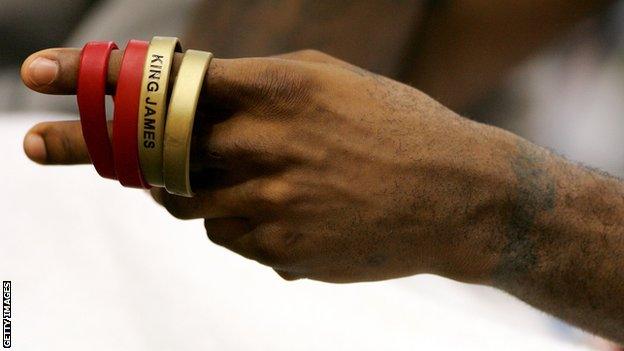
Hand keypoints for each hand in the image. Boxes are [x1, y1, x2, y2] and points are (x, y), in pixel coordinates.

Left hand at [21, 48, 513, 282]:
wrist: (457, 195)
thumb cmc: (394, 127)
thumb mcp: (325, 81)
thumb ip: (251, 87)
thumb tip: (184, 100)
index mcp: (275, 89)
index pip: (162, 82)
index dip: (93, 78)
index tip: (35, 75)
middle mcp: (263, 146)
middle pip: (150, 155)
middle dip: (100, 151)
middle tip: (47, 144)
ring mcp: (270, 205)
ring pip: (186, 205)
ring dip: (195, 190)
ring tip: (259, 176)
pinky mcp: (280, 251)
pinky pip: (227, 237)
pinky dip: (239, 222)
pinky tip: (295, 209)